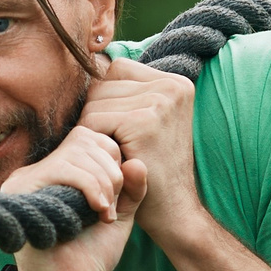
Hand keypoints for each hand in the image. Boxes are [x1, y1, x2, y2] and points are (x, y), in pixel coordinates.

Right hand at [3, 125, 147, 270]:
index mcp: (60, 171)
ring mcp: (27, 178)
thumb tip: (137, 161)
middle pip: (83, 139)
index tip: (120, 195)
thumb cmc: (91, 255)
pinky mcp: (21, 189)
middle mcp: (39, 170)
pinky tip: (98, 212)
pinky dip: (89, 187)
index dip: (113, 160)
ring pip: (75, 152)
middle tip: (114, 206)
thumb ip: (131, 189)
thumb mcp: (120, 216)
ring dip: (102, 182)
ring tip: (106, 213)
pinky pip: (61, 168)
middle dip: (110, 171)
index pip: (90, 137)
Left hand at [76, 57, 203, 244]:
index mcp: (176, 81)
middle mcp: (173, 85)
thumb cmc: (154, 170)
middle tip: (120, 148)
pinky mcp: (145, 121)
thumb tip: (93, 58)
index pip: (116, 70)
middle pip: (103, 84)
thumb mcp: (149, 122)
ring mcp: (161, 101)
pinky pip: (94, 122)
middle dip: (98, 116)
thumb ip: (128, 92)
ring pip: (94, 103)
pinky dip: (94, 145)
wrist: (174, 212)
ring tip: (119, 155)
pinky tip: (115, 162)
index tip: (123, 132)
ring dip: (94, 132)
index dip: (108, 101)